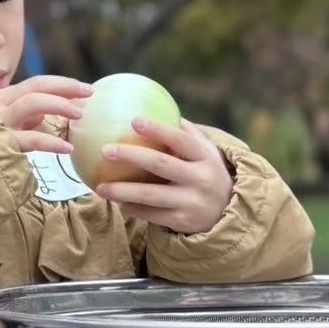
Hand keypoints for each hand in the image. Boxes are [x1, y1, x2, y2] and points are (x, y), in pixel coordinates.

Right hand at [0, 75, 93, 154]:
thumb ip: (22, 119)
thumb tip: (47, 117)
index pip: (34, 84)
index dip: (60, 84)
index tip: (81, 89)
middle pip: (36, 86)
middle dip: (65, 87)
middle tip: (88, 92)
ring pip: (32, 103)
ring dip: (59, 104)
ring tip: (78, 115)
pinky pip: (31, 139)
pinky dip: (52, 142)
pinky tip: (67, 148)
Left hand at [92, 119, 233, 234]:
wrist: (228, 213)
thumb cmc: (206, 172)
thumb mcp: (205, 152)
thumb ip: (185, 132)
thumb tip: (153, 106)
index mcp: (205, 157)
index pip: (181, 140)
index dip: (158, 130)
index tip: (134, 121)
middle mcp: (201, 179)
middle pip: (161, 164)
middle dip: (132, 156)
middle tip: (105, 150)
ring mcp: (192, 202)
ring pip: (151, 195)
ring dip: (123, 190)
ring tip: (100, 187)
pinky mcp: (182, 222)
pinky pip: (152, 215)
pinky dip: (132, 208)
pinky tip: (117, 202)